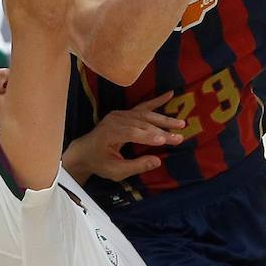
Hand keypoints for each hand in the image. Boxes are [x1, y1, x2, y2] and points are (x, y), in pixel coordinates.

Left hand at [64, 92, 186, 182]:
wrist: (85, 151)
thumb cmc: (100, 163)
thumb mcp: (115, 171)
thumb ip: (136, 166)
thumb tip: (158, 161)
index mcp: (109, 133)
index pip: (132, 133)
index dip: (148, 136)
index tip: (164, 140)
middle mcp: (115, 119)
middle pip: (142, 124)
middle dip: (162, 130)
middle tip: (179, 137)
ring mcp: (120, 114)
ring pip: (145, 115)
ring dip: (164, 119)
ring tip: (181, 124)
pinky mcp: (125, 112)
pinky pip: (143, 106)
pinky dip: (157, 101)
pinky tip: (170, 94)